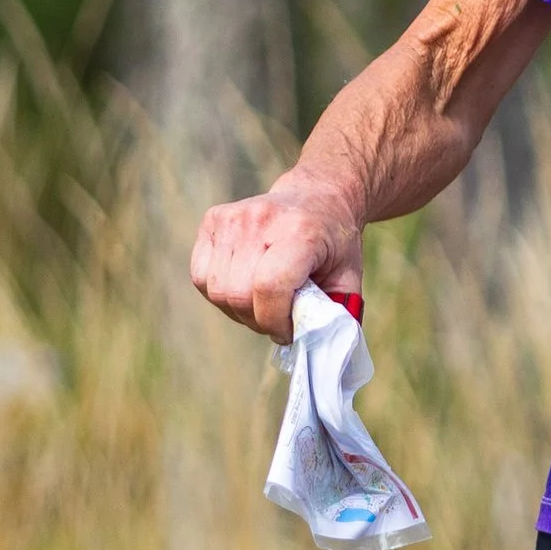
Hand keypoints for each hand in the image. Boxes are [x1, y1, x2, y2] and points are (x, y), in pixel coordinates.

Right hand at [188, 169, 363, 340]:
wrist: (317, 198)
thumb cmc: (334, 243)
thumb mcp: (349, 277)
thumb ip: (335, 313)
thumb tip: (319, 351)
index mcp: (299, 232)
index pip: (269, 286)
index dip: (275, 321)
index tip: (290, 331)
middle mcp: (259, 220)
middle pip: (238, 293)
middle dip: (258, 320)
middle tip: (278, 321)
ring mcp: (231, 218)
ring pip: (217, 290)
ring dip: (238, 310)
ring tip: (263, 304)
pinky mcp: (212, 221)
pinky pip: (202, 276)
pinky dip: (221, 293)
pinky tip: (245, 287)